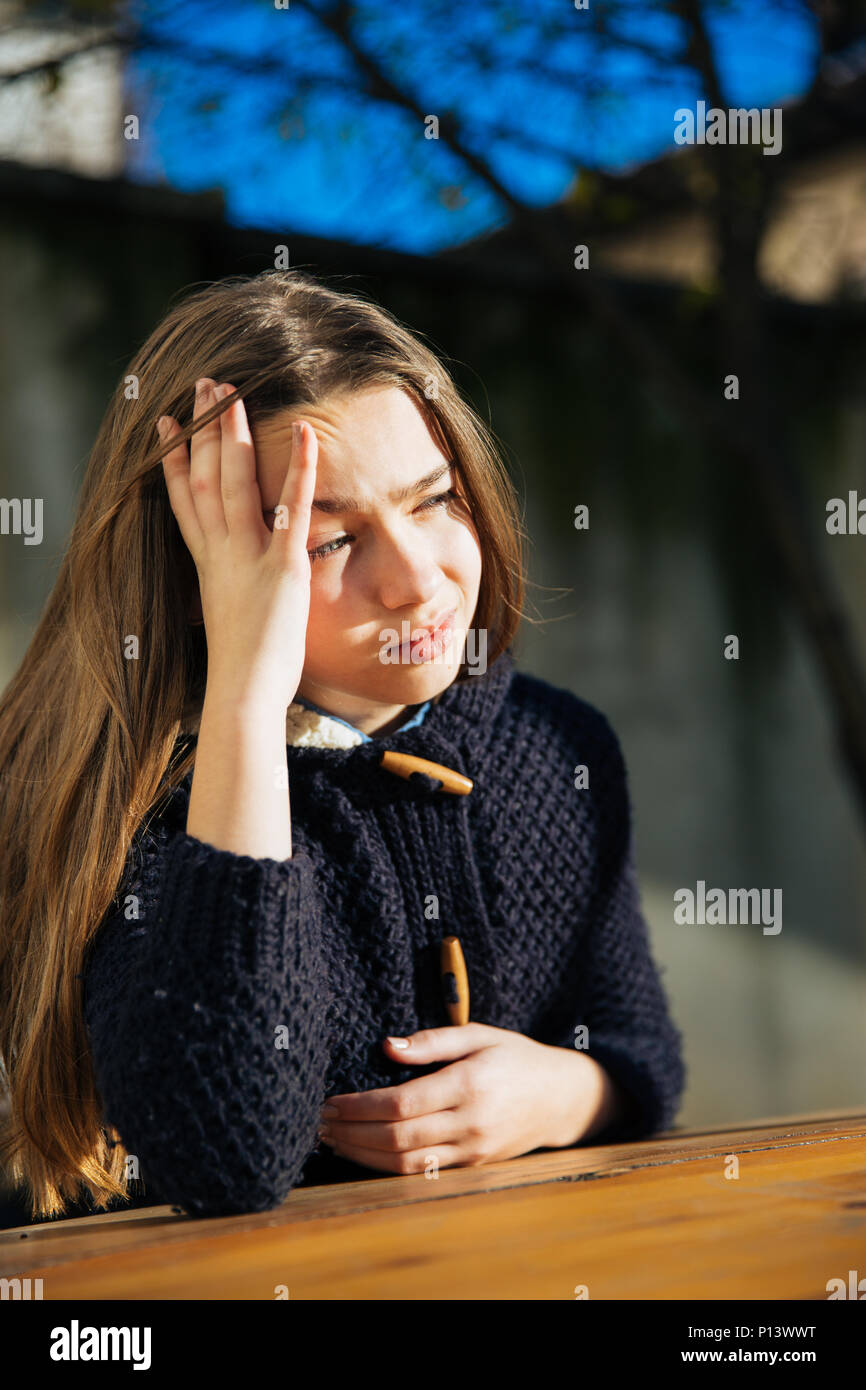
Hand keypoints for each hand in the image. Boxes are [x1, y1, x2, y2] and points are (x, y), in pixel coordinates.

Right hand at [157, 378, 316, 712]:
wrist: (242, 691)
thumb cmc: (241, 670)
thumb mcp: (229, 618)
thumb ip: (232, 593)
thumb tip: (237, 594)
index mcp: (208, 565)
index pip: (184, 501)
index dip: (173, 461)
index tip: (166, 428)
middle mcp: (221, 552)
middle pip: (204, 477)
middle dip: (203, 429)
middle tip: (204, 386)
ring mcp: (249, 556)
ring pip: (233, 481)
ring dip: (234, 433)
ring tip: (232, 391)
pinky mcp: (282, 566)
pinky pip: (291, 507)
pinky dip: (299, 467)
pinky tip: (307, 432)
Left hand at [316, 1024, 621, 1173]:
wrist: (562, 1098)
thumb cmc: (516, 1057)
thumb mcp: (479, 1034)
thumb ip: (433, 1040)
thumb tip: (387, 1045)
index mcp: (469, 1084)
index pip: (402, 1103)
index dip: (361, 1106)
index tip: (332, 1101)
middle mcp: (471, 1123)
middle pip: (398, 1138)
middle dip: (353, 1133)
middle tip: (320, 1123)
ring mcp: (472, 1150)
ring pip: (406, 1163)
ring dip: (363, 1155)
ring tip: (333, 1140)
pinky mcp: (472, 1166)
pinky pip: (423, 1173)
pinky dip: (388, 1167)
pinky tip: (364, 1154)